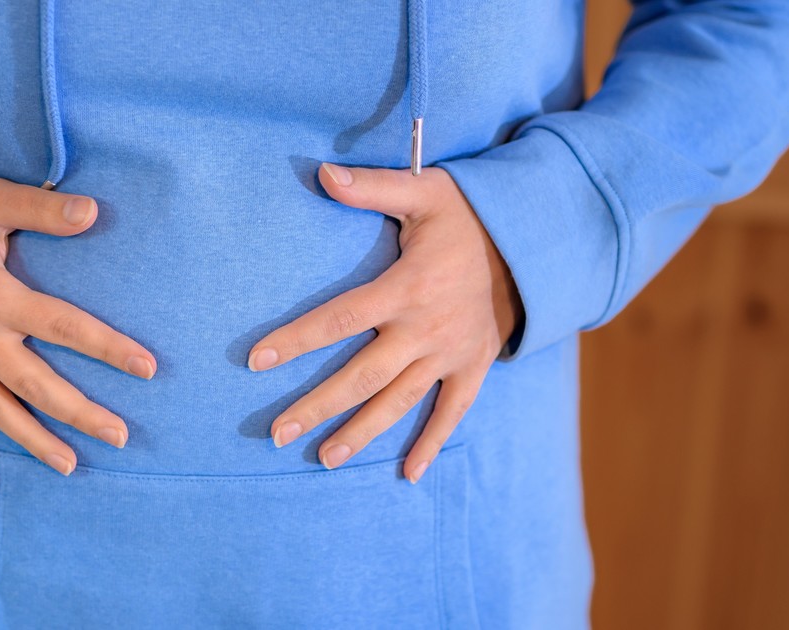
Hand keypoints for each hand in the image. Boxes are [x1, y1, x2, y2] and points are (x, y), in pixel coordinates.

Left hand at [247, 163, 519, 483]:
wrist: (532, 239)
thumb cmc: (466, 214)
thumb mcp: (423, 191)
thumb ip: (372, 188)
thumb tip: (322, 173)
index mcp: (407, 287)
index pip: (339, 318)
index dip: (296, 340)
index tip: (255, 361)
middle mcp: (426, 328)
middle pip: (362, 376)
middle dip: (317, 406)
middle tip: (277, 433)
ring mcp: (452, 353)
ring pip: (400, 401)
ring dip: (362, 432)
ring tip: (324, 458)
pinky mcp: (475, 366)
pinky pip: (453, 412)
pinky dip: (433, 442)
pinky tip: (409, 474)